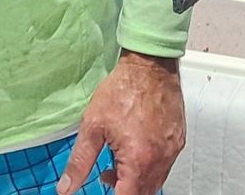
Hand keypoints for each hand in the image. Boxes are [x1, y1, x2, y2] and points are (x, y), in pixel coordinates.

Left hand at [57, 51, 184, 194]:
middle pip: (144, 193)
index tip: (105, 185)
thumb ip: (80, 162)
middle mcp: (160, 158)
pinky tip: (136, 149)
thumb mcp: (92, 126)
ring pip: (156, 181)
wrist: (149, 63)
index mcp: (139, 159)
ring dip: (137, 180)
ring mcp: (172, 150)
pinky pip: (165, 165)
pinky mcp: (178, 140)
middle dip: (124, 190)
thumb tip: (66, 187)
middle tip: (106, 173)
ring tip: (119, 160)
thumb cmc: (123, 89)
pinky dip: (150, 166)